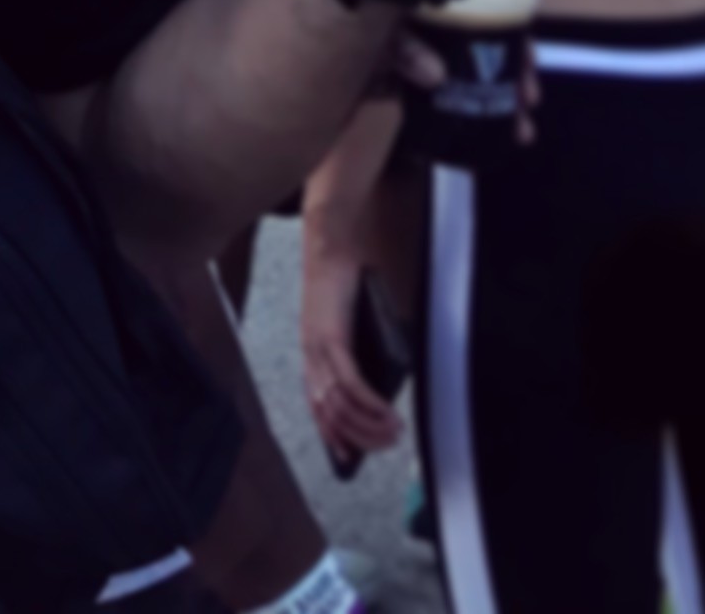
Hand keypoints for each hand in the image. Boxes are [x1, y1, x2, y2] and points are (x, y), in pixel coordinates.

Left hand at [298, 244, 404, 467]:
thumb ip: (359, 357)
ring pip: (339, 405)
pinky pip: (349, 383)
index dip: (331, 436)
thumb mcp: (352, 330)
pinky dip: (371, 404)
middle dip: (360, 439)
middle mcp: (310, 357)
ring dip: (370, 426)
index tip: (348, 457)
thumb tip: (382, 391)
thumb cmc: (345, 288)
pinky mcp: (332, 337)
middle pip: (329, 415)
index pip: (316, 409)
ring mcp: (318, 348)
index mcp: (311, 357)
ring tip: (395, 432)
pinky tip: (388, 413)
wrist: (331, 248)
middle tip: (389, 444)